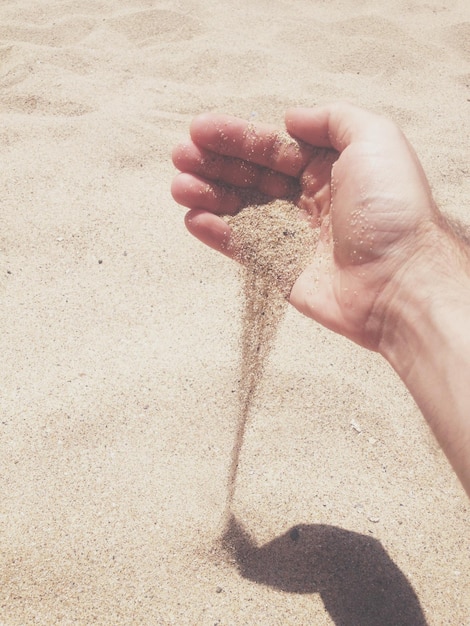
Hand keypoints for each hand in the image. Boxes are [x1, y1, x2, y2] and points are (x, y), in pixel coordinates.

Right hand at [172, 102, 438, 350]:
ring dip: (208, 195)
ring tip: (179, 186)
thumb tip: (291, 118)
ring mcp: (294, 237)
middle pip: (252, 177)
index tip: (199, 129)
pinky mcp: (283, 271)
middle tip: (180, 156)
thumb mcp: (375, 139)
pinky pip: (244, 249)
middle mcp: (310, 200)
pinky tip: (193, 218)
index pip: (273, 148)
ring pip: (242, 211)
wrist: (399, 282)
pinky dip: (218, 234)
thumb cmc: (390, 209)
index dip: (236, 138)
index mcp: (330, 169)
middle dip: (214, 164)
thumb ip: (333, 119)